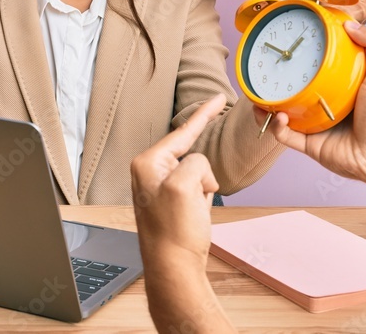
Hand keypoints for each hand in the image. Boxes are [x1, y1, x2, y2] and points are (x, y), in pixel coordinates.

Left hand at [131, 94, 223, 272]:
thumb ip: (195, 162)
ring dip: (204, 190)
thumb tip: (199, 171)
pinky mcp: (171, 201)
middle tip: (194, 204)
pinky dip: (203, 200)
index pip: (182, 131)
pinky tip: (194, 218)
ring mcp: (159, 187)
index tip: (218, 97)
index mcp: (147, 162)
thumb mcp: (186, 185)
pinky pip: (199, 189)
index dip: (204, 114)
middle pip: (193, 156)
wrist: (174, 269)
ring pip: (199, 173)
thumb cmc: (175, 231)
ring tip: (191, 214)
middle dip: (203, 176)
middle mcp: (149, 171)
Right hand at [267, 21, 365, 185]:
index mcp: (340, 89)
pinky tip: (278, 116)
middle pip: (294, 91)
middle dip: (276, 84)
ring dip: (268, 105)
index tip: (290, 49)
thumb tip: (351, 24)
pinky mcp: (309, 143)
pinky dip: (276, 126)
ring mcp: (315, 125)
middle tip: (265, 73)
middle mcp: (325, 106)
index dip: (302, 61)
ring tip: (259, 97)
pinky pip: (284, 135)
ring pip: (282, 113)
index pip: (316, 71)